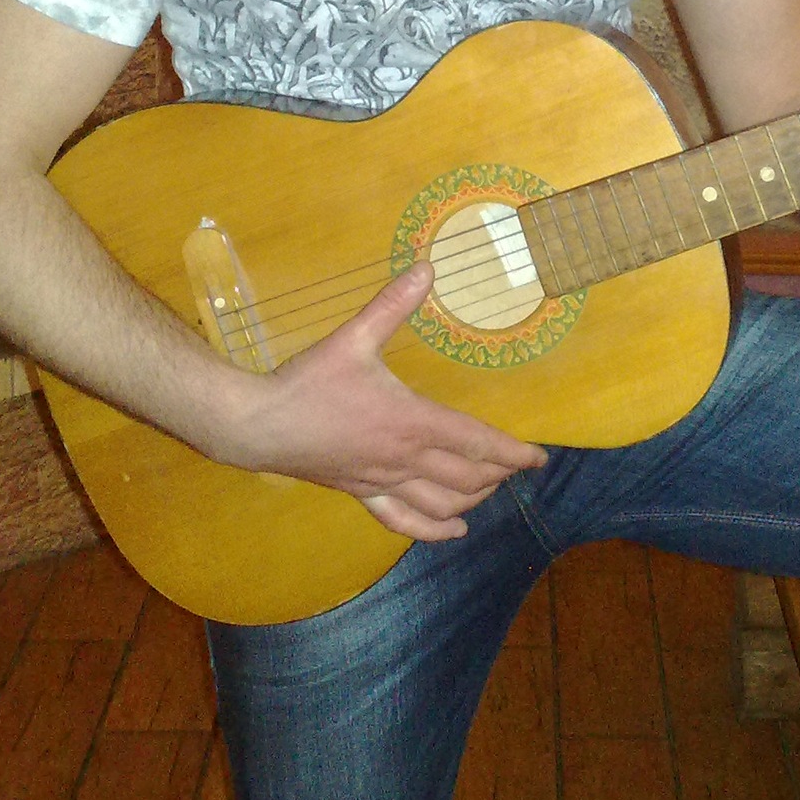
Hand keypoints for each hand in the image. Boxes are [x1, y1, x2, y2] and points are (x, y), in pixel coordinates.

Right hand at [225, 261, 546, 541]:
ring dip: (473, 498)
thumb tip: (427, 268)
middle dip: (499, 474)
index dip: (512, 452)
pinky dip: (434, 529)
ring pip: (442, 503)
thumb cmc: (308, 381)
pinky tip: (454, 531)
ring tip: (491, 487)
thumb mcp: (354, 337)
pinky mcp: (362, 494)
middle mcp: (404, 458)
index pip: (476, 442)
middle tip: (517, 464)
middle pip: (467, 477)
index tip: (539, 457)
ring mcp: (383, 481)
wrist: (259, 425)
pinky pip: (404, 521)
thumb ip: (393, 304)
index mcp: (411, 421)